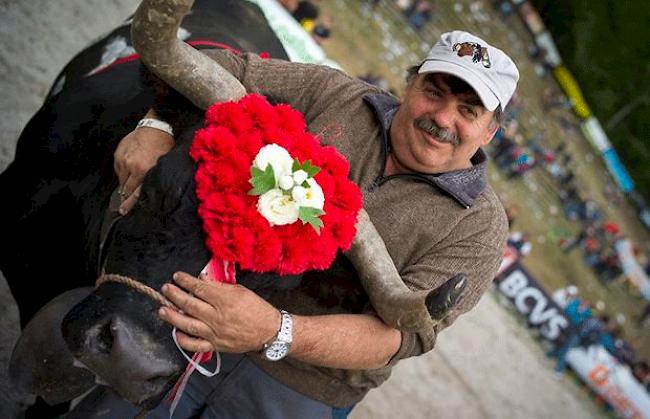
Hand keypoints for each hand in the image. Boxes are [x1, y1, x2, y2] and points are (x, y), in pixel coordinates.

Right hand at [113, 125, 173, 213]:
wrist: (155, 127)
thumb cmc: (164, 146)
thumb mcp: (164, 165)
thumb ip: (154, 179)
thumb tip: (148, 192)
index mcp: (146, 171)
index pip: (135, 193)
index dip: (129, 203)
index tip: (123, 211)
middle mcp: (133, 167)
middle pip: (126, 188)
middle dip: (126, 195)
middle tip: (125, 201)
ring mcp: (124, 160)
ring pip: (121, 179)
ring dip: (126, 182)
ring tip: (133, 178)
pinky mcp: (118, 155)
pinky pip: (118, 169)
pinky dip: (123, 171)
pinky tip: (130, 167)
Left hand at [158, 272, 280, 353]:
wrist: (268, 331)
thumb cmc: (257, 309)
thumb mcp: (241, 291)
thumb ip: (220, 286)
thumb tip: (202, 279)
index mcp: (225, 300)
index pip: (199, 288)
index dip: (185, 281)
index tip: (177, 276)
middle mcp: (217, 317)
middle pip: (189, 305)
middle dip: (174, 295)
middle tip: (165, 289)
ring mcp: (215, 333)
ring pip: (187, 324)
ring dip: (172, 316)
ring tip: (162, 310)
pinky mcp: (215, 345)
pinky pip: (194, 345)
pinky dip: (183, 340)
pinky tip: (176, 332)